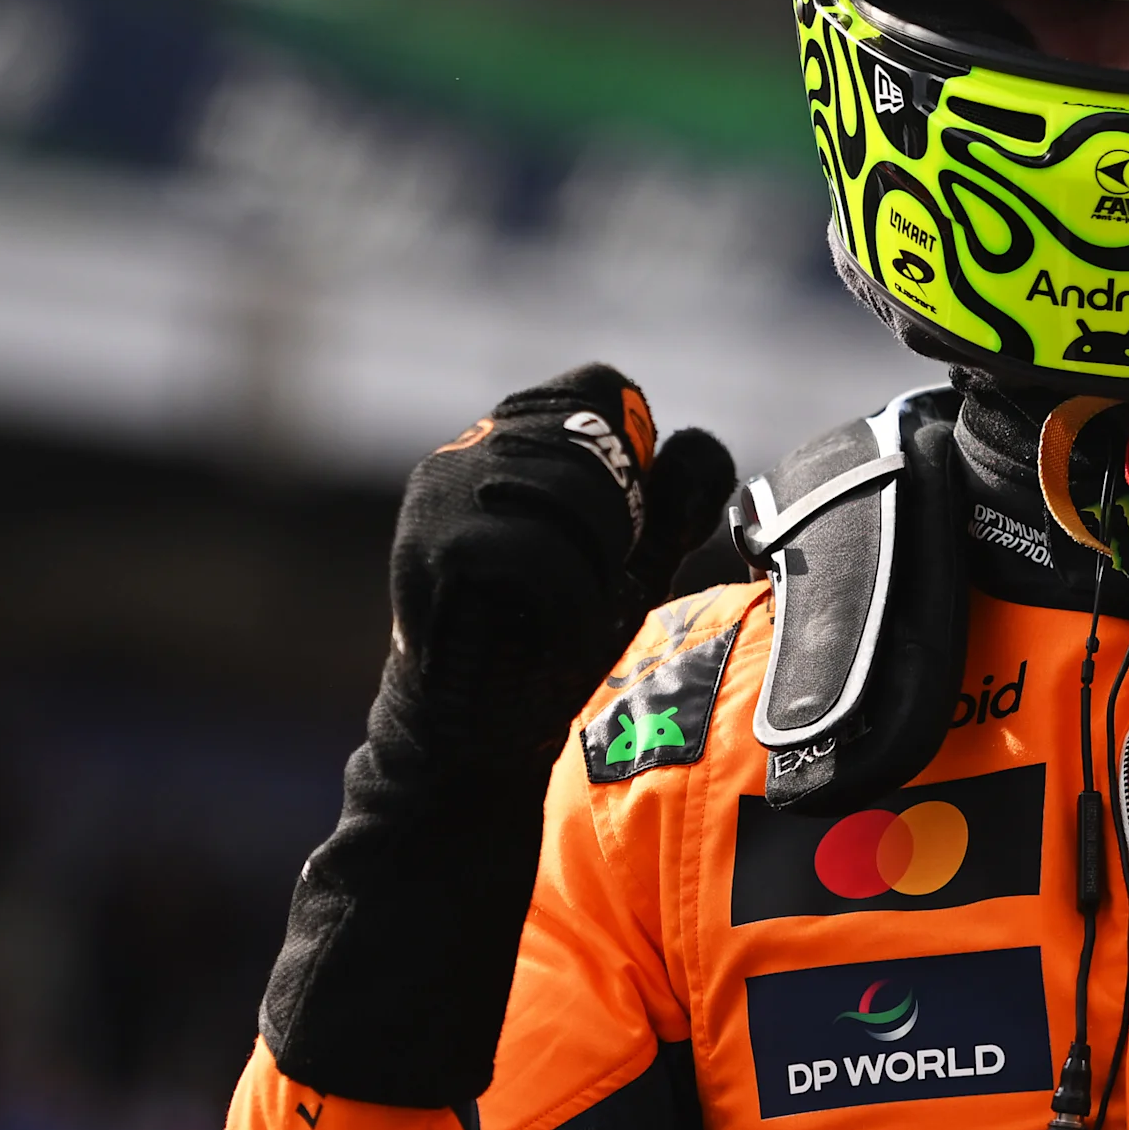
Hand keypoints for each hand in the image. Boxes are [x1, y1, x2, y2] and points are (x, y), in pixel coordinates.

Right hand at [260, 364, 735, 1106]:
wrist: (477, 742)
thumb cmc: (549, 650)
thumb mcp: (629, 562)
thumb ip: (669, 502)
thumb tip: (696, 447)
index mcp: (508, 439)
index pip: (601, 387)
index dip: (635, 455)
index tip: (621, 528)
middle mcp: (466, 453)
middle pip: (600, 442)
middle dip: (620, 530)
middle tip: (581, 590)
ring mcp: (441, 497)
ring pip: (577, 495)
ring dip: (594, 573)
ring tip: (558, 618)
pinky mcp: (432, 551)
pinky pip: (546, 555)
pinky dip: (570, 607)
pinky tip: (543, 638)